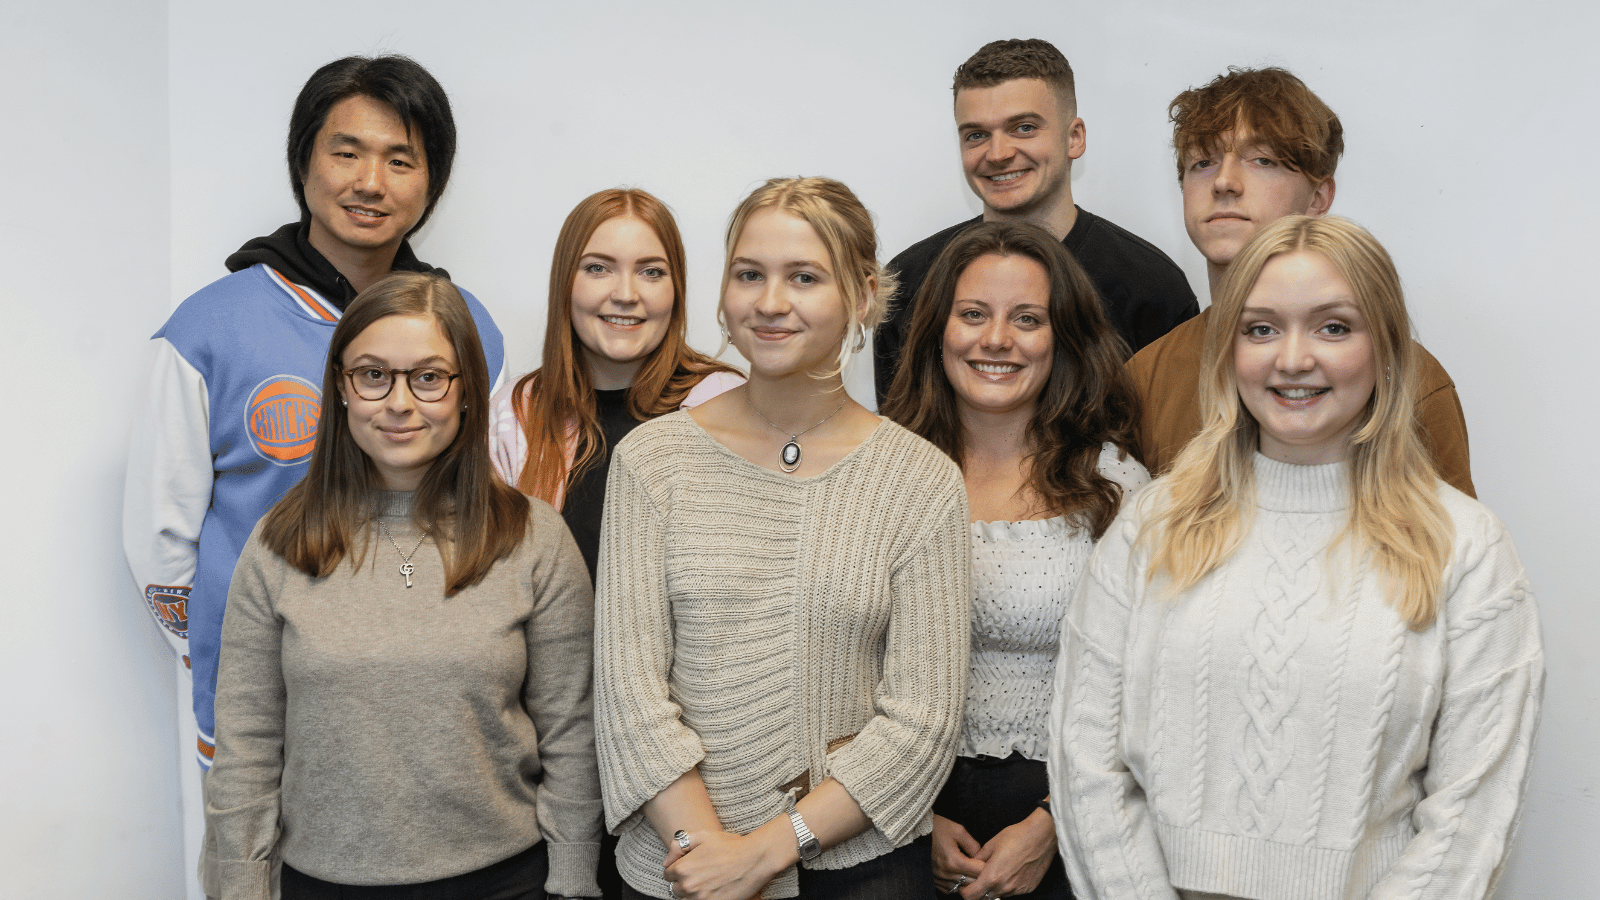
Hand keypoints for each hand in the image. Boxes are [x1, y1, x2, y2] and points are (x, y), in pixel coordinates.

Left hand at [663, 825, 790, 899]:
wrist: (754, 859)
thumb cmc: (730, 845)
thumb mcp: (702, 836)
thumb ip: (678, 846)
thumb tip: (667, 862)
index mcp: (683, 868)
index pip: (668, 874)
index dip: (678, 868)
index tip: (690, 865)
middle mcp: (689, 886)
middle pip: (676, 889)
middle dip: (685, 881)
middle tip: (701, 872)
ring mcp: (701, 898)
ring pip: (687, 899)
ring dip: (694, 891)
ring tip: (708, 881)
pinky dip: (705, 897)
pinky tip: (714, 888)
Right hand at [931, 813, 983, 894]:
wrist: (920, 828)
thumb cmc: (940, 827)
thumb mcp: (960, 831)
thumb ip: (974, 846)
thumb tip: (982, 858)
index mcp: (954, 861)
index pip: (978, 872)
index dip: (987, 867)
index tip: (990, 862)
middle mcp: (945, 873)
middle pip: (971, 883)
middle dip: (980, 876)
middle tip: (984, 868)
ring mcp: (938, 877)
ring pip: (961, 888)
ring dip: (968, 881)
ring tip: (973, 872)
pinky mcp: (934, 879)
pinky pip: (950, 889)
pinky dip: (957, 884)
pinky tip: (961, 875)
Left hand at [963, 807, 1056, 899]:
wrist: (1042, 836)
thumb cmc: (1017, 836)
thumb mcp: (991, 844)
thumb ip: (978, 859)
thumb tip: (970, 866)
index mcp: (992, 877)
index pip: (971, 896)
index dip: (965, 891)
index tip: (965, 884)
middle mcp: (1005, 887)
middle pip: (985, 897)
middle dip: (979, 889)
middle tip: (981, 876)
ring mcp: (1018, 889)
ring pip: (999, 895)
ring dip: (995, 887)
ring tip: (999, 870)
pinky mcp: (1028, 888)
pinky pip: (1013, 891)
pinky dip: (1008, 885)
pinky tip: (1012, 871)